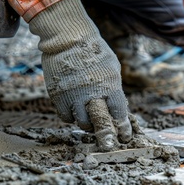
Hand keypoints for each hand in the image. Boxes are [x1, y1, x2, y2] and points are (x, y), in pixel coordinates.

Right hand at [29, 0, 132, 147]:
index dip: (122, 126)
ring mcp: (73, 96)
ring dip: (88, 125)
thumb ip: (114, 89)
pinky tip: (75, 111)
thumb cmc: (94, 51)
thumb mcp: (112, 68)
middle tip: (108, 146)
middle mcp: (91, 93)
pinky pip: (66, 116)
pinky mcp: (58, 96)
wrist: (67, 38)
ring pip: (82, 122)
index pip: (118, 112)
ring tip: (91, 123)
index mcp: (109, 85)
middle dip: (106, 137)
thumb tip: (117, 109)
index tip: (125, 135)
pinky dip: (72, 117)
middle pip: (100, 122)